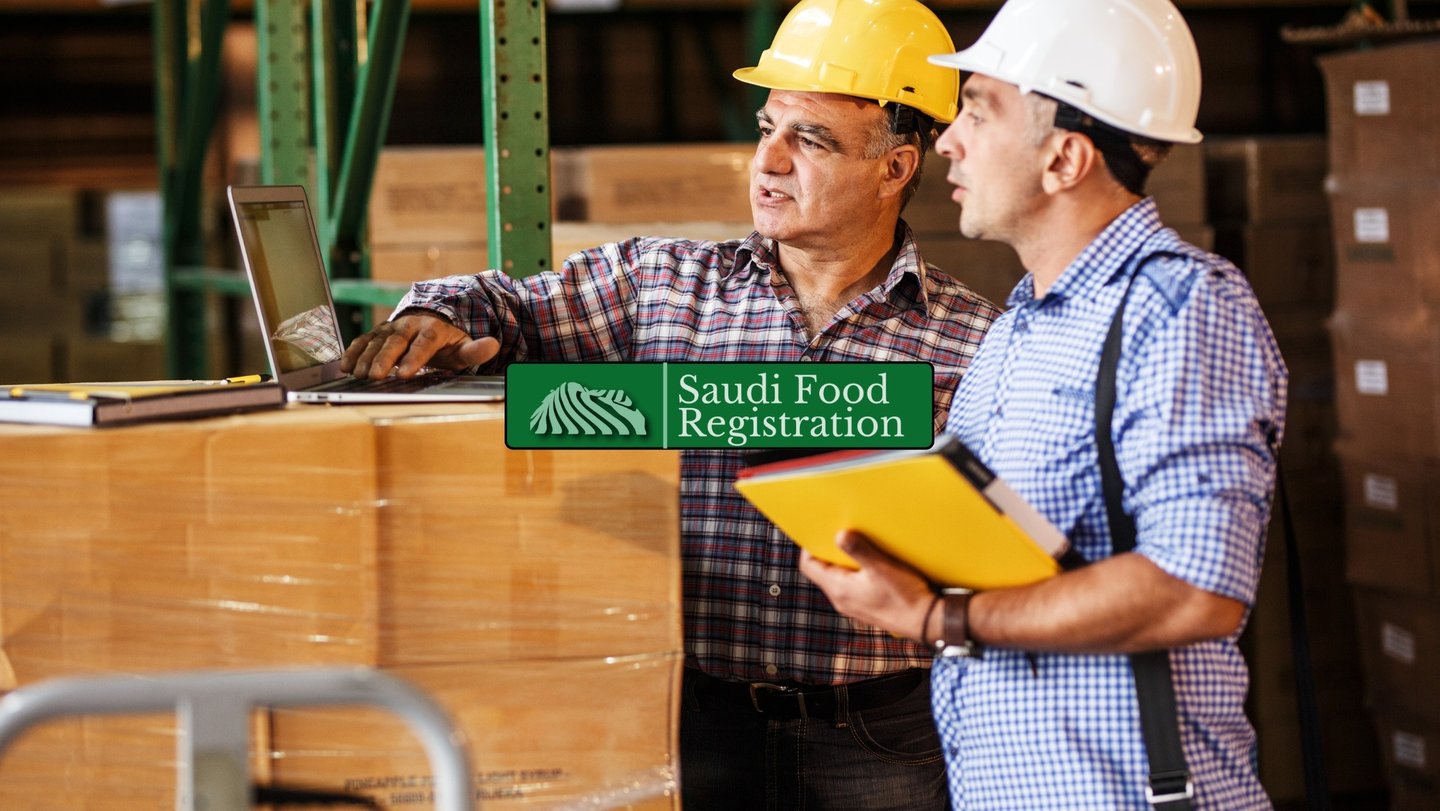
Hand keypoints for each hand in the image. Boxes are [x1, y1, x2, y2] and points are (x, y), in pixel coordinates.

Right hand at [340, 311, 499, 378]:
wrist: (429, 322)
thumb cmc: (447, 342)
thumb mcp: (463, 347)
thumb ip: (476, 350)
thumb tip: (493, 345)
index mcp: (432, 329)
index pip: (424, 342)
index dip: (414, 357)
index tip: (405, 373)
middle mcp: (409, 325)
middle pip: (396, 341)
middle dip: (385, 358)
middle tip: (377, 375)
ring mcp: (391, 328)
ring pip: (376, 341)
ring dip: (366, 357)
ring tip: (358, 374)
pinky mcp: (377, 332)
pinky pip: (363, 340)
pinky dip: (353, 352)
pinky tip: (345, 366)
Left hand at [799, 530, 936, 641]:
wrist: (926, 623)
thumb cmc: (904, 597)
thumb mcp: (881, 568)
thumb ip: (859, 550)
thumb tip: (839, 535)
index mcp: (839, 589)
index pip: (809, 566)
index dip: (810, 546)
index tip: (820, 529)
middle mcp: (841, 599)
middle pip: (822, 571)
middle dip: (829, 550)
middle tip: (841, 532)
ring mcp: (853, 605)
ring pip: (838, 578)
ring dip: (844, 561)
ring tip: (858, 544)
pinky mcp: (866, 606)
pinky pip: (851, 585)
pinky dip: (856, 572)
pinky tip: (872, 563)